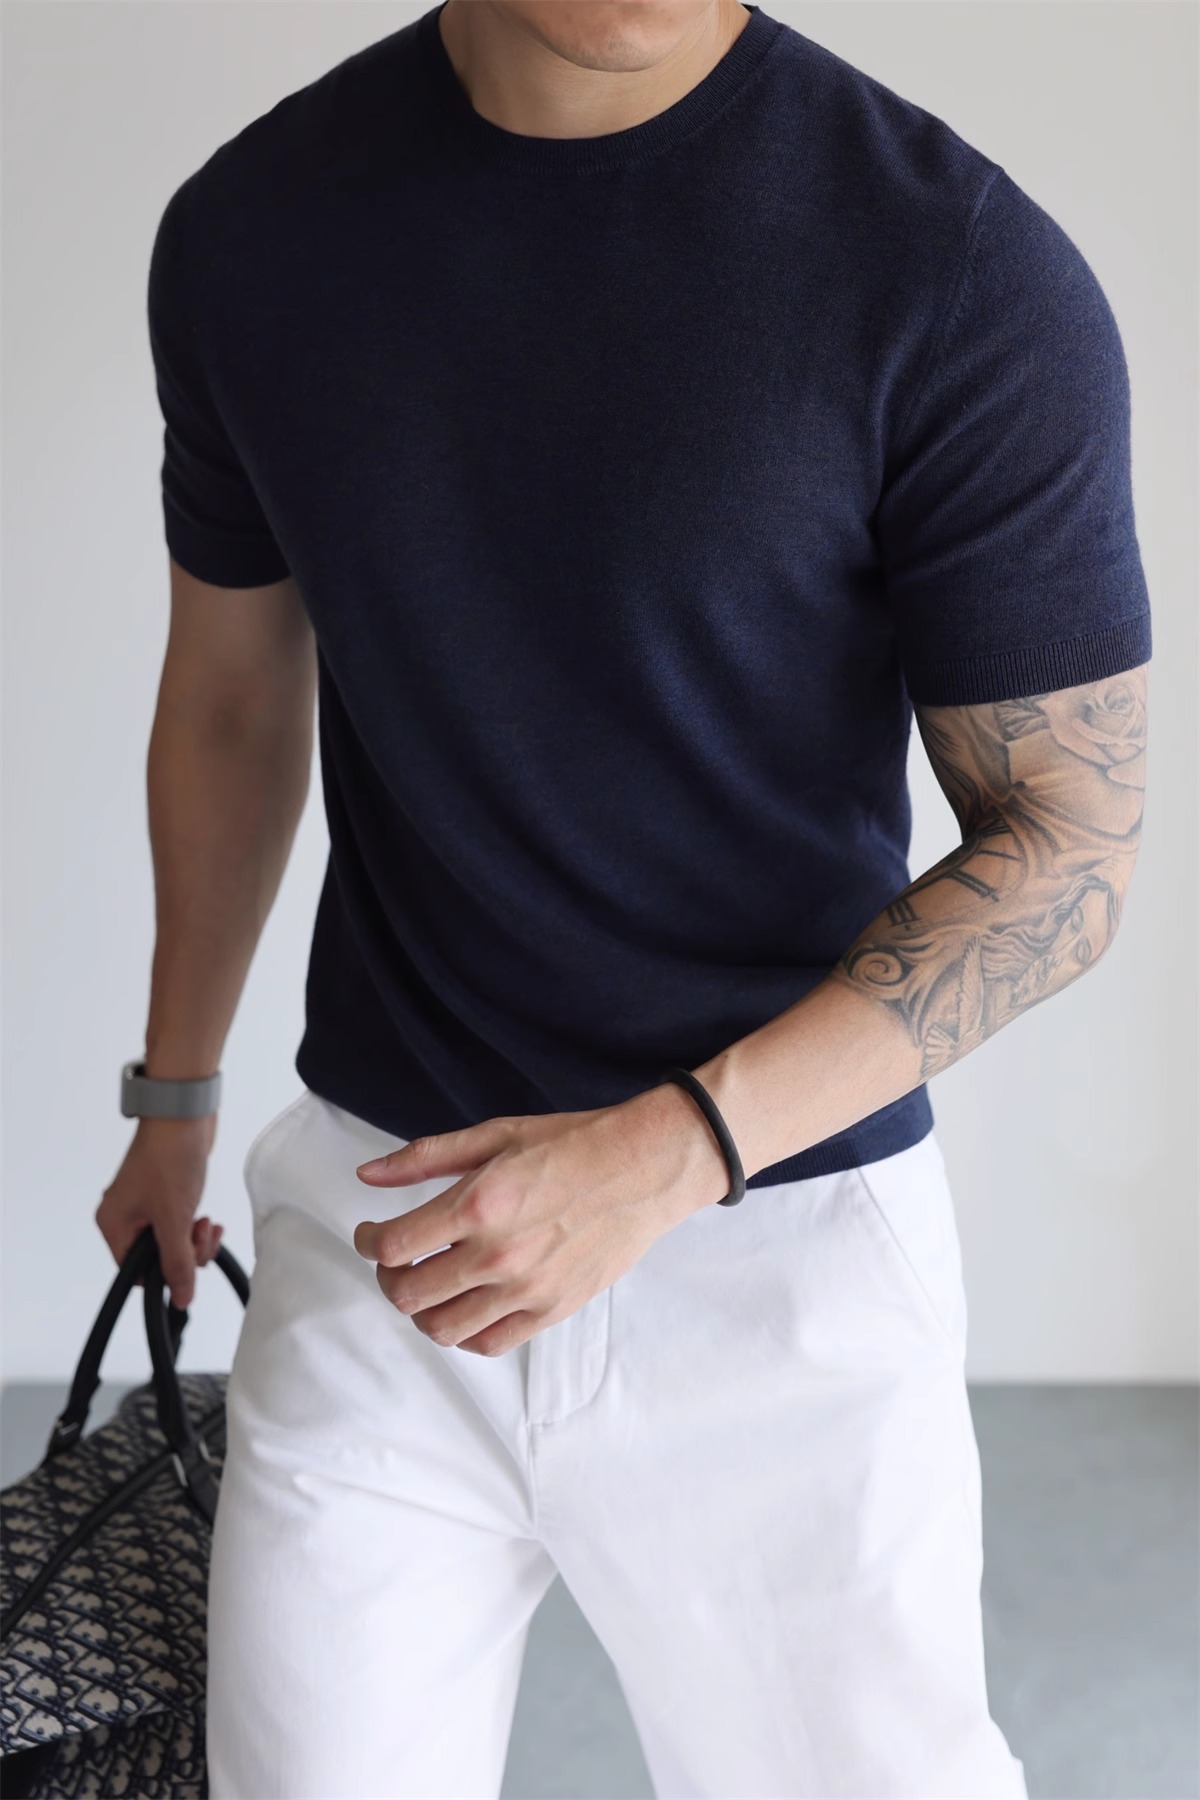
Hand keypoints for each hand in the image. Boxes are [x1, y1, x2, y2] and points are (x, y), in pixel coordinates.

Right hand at [95, 1114, 222, 1309]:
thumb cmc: (169, 1157)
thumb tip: (182, 1298)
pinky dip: (194, 1227)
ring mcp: (144, 1206)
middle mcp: (124, 1217)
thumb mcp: (174, 1217)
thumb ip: (178, 1261)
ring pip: (171, 1243)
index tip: (188, 1265)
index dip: (164, 1274)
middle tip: (200, 1235)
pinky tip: (208, 1220)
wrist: (184, 1115)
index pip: (135, 1271)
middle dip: (184, 1253)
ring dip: (193, 1241)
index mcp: (114, 1224)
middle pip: (155, 1258)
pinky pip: (178, 1226)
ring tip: (207, 1224)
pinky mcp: (164, 1196)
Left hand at [351, 1080, 728, 1356]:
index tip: (371, 1234)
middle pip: (407, 1294)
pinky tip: (466, 1304)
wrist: (645, 1167)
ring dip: (422, 1309)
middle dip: (388, 1277)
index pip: (392, 1246)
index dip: (367, 1243)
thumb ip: (426, 1157)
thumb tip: (368, 1175)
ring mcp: (526, 1289)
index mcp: (478, 1204)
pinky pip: (489, 1343)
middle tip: (395, 1259)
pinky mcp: (551, 1310)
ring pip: (442, 1328)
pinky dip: (464, 1332)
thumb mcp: (495, 1135)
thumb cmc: (574, 1145)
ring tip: (429, 1284)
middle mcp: (497, 1254)